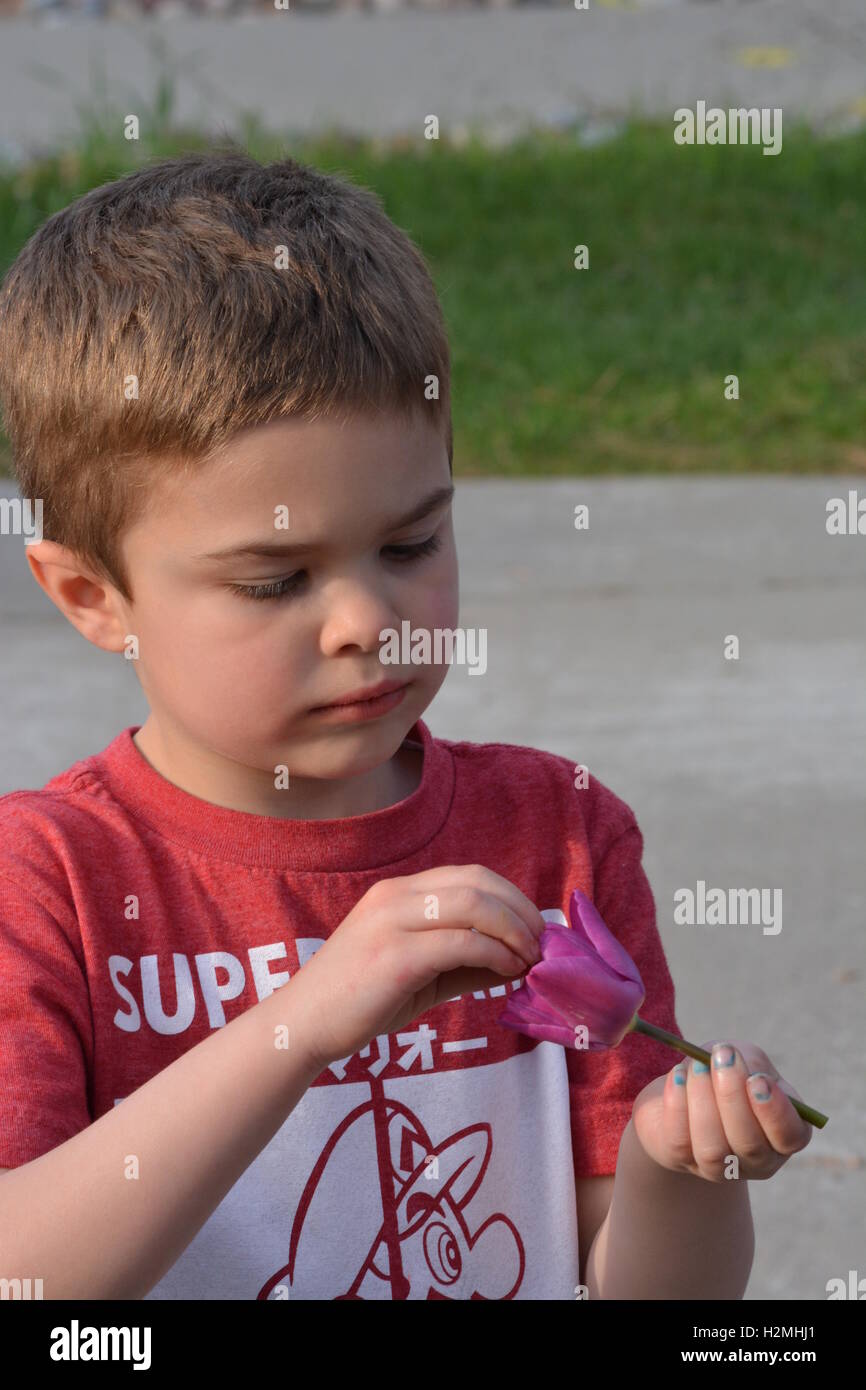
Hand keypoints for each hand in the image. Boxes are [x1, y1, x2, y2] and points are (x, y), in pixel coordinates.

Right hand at [290, 864, 545, 1071]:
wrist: (303, 1026)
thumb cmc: (359, 1001)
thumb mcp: (419, 974)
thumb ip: (465, 963)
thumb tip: (519, 962)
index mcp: (399, 893)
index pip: (469, 876)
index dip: (511, 897)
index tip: (535, 928)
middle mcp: (395, 897)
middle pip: (477, 882)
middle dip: (520, 910)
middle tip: (542, 942)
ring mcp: (392, 923)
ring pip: (473, 905)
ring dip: (513, 930)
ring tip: (530, 958)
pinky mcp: (395, 957)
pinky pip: (461, 943)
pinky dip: (496, 953)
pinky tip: (509, 971)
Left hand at [631, 1040, 812, 1181]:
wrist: (683, 1088)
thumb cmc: (725, 1071)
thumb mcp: (747, 1060)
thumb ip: (750, 1062)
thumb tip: (732, 1062)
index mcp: (784, 1134)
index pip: (790, 1136)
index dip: (775, 1112)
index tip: (757, 1079)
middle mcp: (756, 1160)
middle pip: (749, 1145)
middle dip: (732, 1098)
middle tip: (721, 1058)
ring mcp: (719, 1168)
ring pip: (712, 1149)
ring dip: (702, 1100)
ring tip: (696, 1064)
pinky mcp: (681, 1162)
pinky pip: (679, 1141)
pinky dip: (677, 1104)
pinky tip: (677, 1076)